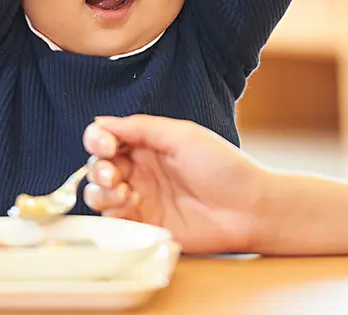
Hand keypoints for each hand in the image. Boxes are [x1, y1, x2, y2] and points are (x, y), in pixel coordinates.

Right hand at [82, 115, 270, 254]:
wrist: (248, 209)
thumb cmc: (224, 167)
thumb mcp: (182, 136)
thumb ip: (140, 128)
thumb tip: (100, 122)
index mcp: (150, 145)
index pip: (108, 139)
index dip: (98, 140)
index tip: (106, 145)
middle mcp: (142, 171)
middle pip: (99, 166)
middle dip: (99, 169)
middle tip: (115, 176)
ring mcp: (143, 199)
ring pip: (100, 194)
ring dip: (101, 192)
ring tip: (123, 192)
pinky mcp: (146, 226)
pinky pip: (113, 220)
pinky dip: (112, 212)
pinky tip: (129, 206)